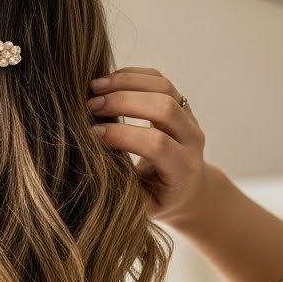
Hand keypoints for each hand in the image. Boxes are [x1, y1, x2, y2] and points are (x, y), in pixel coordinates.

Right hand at [86, 67, 206, 223]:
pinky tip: (107, 81)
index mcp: (184, 169)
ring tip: (93, 87)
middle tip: (89, 106)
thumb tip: (92, 165)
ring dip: (126, 82)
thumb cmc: (159, 199)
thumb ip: (123, 187)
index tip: (92, 134)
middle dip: (123, 102)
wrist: (188, 188)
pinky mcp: (181, 102)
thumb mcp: (142, 206)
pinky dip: (131, 75)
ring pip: (163, 87)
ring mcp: (190, 117)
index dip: (122, 135)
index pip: (157, 144)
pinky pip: (159, 79)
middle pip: (163, 108)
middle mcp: (192, 139)